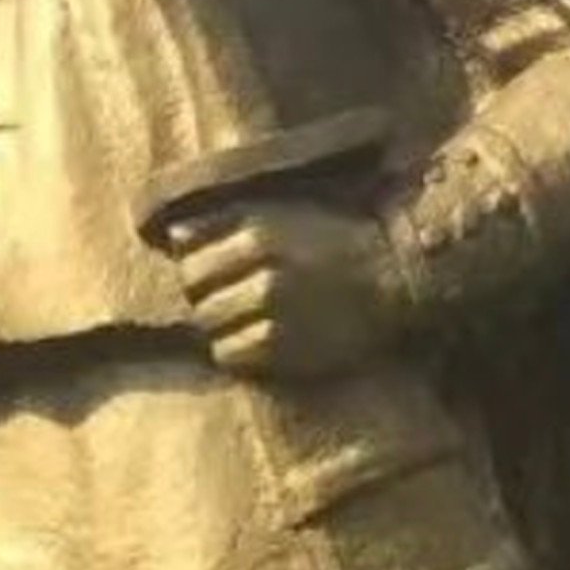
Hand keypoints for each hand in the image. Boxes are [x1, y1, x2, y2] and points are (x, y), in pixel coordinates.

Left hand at [169, 201, 405, 378]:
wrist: (397, 278)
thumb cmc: (337, 241)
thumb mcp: (286, 214)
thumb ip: (228, 220)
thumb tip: (172, 237)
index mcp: (261, 231)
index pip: (190, 256)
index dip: (199, 268)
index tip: (218, 274)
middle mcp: (263, 270)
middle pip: (196, 293)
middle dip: (207, 296)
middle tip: (234, 300)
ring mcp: (274, 313)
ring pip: (209, 325)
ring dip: (221, 325)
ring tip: (248, 321)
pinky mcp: (284, 349)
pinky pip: (230, 355)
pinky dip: (236, 351)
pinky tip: (259, 343)